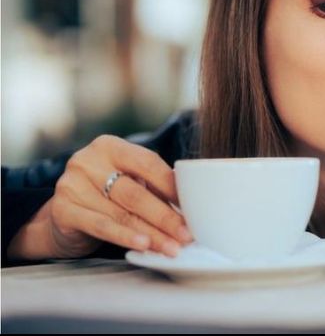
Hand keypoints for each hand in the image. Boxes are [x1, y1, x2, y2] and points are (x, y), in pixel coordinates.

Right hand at [8, 136, 191, 260]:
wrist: (64, 214)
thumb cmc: (105, 194)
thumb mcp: (128, 180)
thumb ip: (153, 184)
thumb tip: (193, 202)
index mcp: (109, 146)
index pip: (148, 163)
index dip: (172, 186)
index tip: (193, 206)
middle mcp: (88, 161)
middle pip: (136, 193)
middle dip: (166, 217)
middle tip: (187, 234)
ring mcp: (71, 185)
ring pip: (122, 214)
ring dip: (152, 233)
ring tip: (172, 247)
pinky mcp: (63, 210)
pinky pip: (102, 226)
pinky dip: (126, 237)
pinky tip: (144, 245)